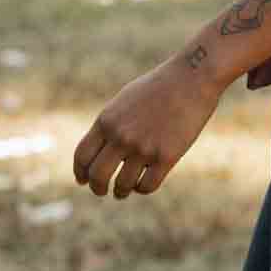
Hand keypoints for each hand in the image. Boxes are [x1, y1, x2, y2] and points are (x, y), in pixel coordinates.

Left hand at [72, 54, 221, 198]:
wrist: (191, 79)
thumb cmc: (158, 88)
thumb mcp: (125, 102)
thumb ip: (110, 126)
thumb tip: (101, 153)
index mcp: (107, 121)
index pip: (82, 156)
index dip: (80, 173)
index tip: (83, 181)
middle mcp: (121, 136)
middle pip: (98, 176)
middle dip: (97, 188)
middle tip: (101, 191)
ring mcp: (143, 148)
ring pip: (123, 185)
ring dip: (121, 192)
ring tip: (123, 191)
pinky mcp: (166, 157)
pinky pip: (147, 186)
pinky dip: (142, 189)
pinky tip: (143, 184)